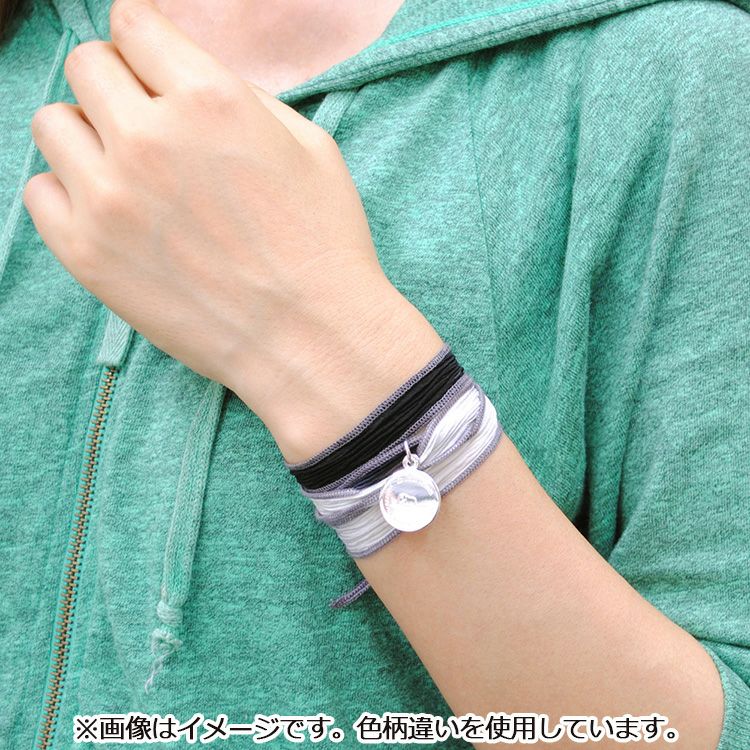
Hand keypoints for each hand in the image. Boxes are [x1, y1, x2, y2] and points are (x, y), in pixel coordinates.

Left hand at [23, 0, 442, 459]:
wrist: (310, 337)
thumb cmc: (322, 245)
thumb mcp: (309, 147)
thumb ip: (240, 99)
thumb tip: (187, 82)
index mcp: (210, 100)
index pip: (133, 23)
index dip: (145, 42)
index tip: (151, 66)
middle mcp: (150, 138)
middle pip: (88, 66)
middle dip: (118, 84)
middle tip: (146, 122)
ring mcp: (110, 198)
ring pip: (53, 123)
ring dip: (88, 136)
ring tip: (127, 171)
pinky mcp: (88, 254)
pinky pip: (40, 192)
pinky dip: (71, 193)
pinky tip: (113, 214)